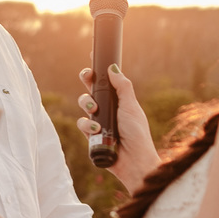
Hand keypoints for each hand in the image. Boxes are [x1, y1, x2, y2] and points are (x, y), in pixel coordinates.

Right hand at [77, 65, 159, 192]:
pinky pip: (82, 124)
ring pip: (84, 104)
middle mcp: (107, 109)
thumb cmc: (137, 134)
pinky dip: (87, 125)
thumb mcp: (131, 107)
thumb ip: (122, 87)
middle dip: (86, 80)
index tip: (92, 57)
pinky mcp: (91, 135)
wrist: (134, 160)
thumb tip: (113, 68)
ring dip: (87, 103)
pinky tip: (97, 129)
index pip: (106, 81)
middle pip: (91, 88)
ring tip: (95, 111)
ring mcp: (98, 121)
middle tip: (87, 76)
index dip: (98, 70)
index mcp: (118, 100)